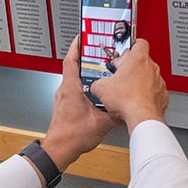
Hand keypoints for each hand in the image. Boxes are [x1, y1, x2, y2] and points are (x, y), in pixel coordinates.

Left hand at [39, 36, 115, 171]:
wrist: (60, 150)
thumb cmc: (72, 136)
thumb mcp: (101, 122)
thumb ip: (116, 112)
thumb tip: (127, 106)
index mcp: (71, 89)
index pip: (71, 61)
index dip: (76, 47)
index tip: (82, 37)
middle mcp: (65, 91)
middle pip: (74, 68)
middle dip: (85, 59)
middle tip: (96, 51)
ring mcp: (64, 99)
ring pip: (75, 80)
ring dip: (86, 74)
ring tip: (99, 71)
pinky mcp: (65, 107)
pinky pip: (75, 91)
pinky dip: (85, 87)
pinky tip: (96, 92)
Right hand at [91, 39, 167, 129]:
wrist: (142, 117)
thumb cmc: (127, 100)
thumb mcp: (101, 88)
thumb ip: (98, 82)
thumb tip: (96, 86)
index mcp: (138, 59)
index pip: (139, 42)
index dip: (131, 46)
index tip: (124, 52)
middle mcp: (151, 68)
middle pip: (142, 61)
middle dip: (131, 67)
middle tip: (120, 75)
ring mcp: (159, 81)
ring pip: (149, 77)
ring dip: (139, 81)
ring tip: (128, 91)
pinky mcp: (162, 95)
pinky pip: (154, 91)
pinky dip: (147, 95)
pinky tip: (137, 101)